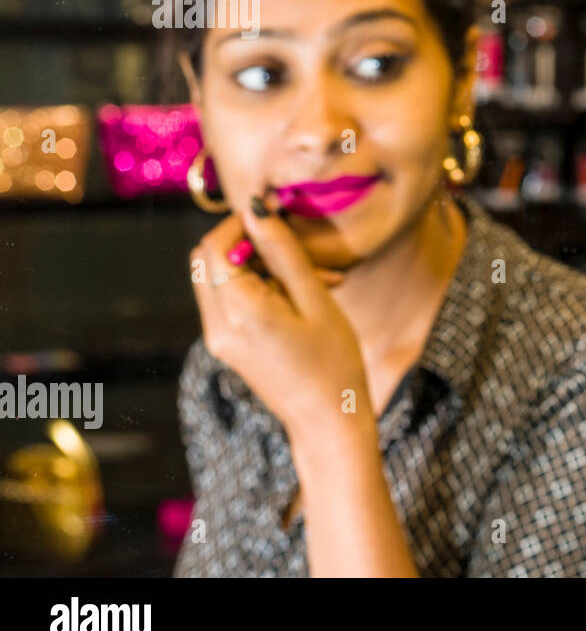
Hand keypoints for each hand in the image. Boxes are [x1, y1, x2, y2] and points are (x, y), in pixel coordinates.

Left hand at [189, 193, 370, 437]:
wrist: (329, 421)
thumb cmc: (333, 362)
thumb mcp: (315, 300)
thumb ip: (283, 252)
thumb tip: (256, 209)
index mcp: (238, 312)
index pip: (214, 247)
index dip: (240, 223)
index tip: (276, 216)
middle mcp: (217, 326)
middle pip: (208, 260)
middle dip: (248, 243)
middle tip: (294, 247)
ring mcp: (219, 339)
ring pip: (221, 279)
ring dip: (261, 266)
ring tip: (316, 276)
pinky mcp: (229, 346)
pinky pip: (232, 302)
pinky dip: (261, 288)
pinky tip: (304, 295)